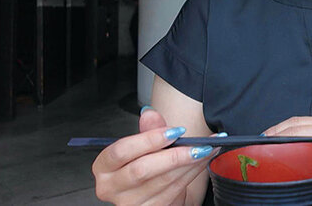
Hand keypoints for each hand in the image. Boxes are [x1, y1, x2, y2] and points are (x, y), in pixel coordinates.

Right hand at [92, 109, 218, 204]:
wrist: (152, 192)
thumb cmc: (145, 164)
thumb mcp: (143, 146)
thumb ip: (147, 129)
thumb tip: (149, 114)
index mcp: (104, 166)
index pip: (121, 151)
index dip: (149, 139)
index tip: (175, 131)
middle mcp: (111, 187)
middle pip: (142, 170)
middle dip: (174, 155)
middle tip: (198, 144)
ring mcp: (129, 203)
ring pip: (163, 181)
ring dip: (190, 163)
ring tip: (208, 148)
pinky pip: (175, 190)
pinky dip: (192, 173)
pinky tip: (202, 161)